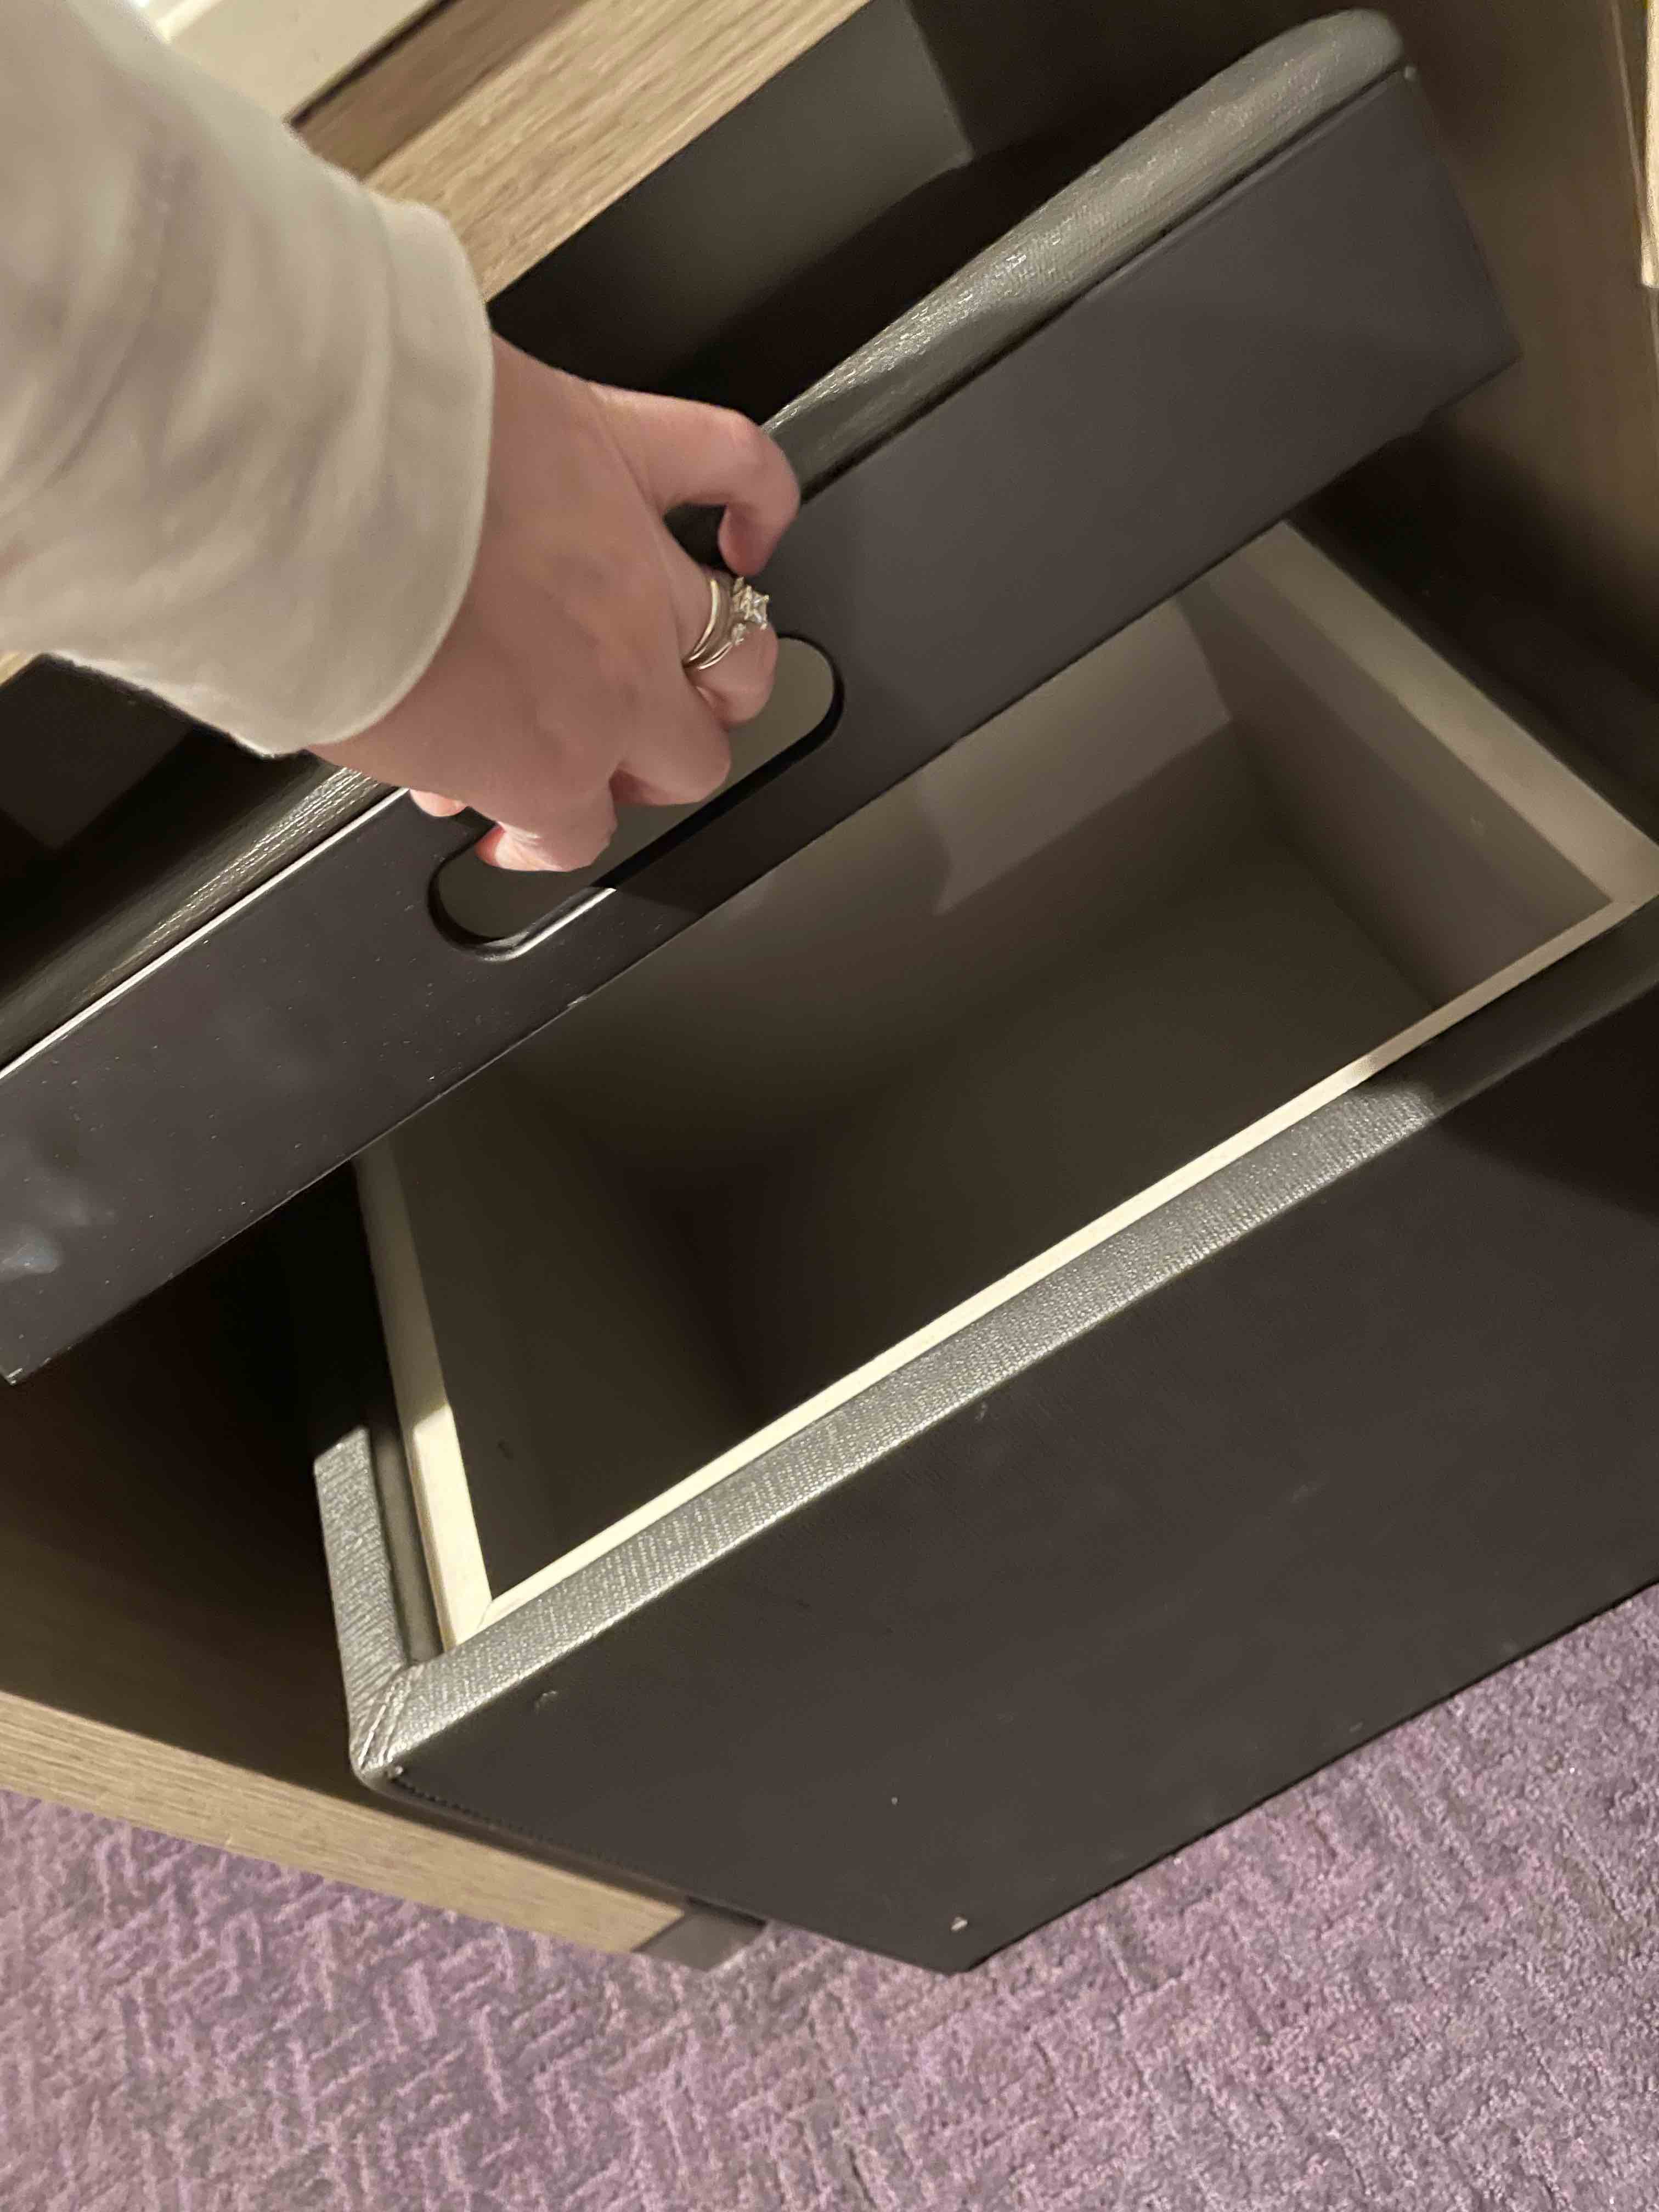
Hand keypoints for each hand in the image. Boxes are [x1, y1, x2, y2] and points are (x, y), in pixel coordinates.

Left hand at [315, 335, 798, 868]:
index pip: (580, 833)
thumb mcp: (358, 741)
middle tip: (593, 753)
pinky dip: (761, 502)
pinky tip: (750, 535)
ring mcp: (636, 567)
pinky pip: (737, 467)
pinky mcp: (622, 451)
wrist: (296, 473)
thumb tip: (446, 770)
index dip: (542, 841)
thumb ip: (432, 765)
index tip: (507, 830)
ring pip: (742, 652)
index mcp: (548, 759)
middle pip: (689, 759)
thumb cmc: (310, 599)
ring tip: (682, 675)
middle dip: (643, 770)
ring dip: (719, 679)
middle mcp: (617, 677)